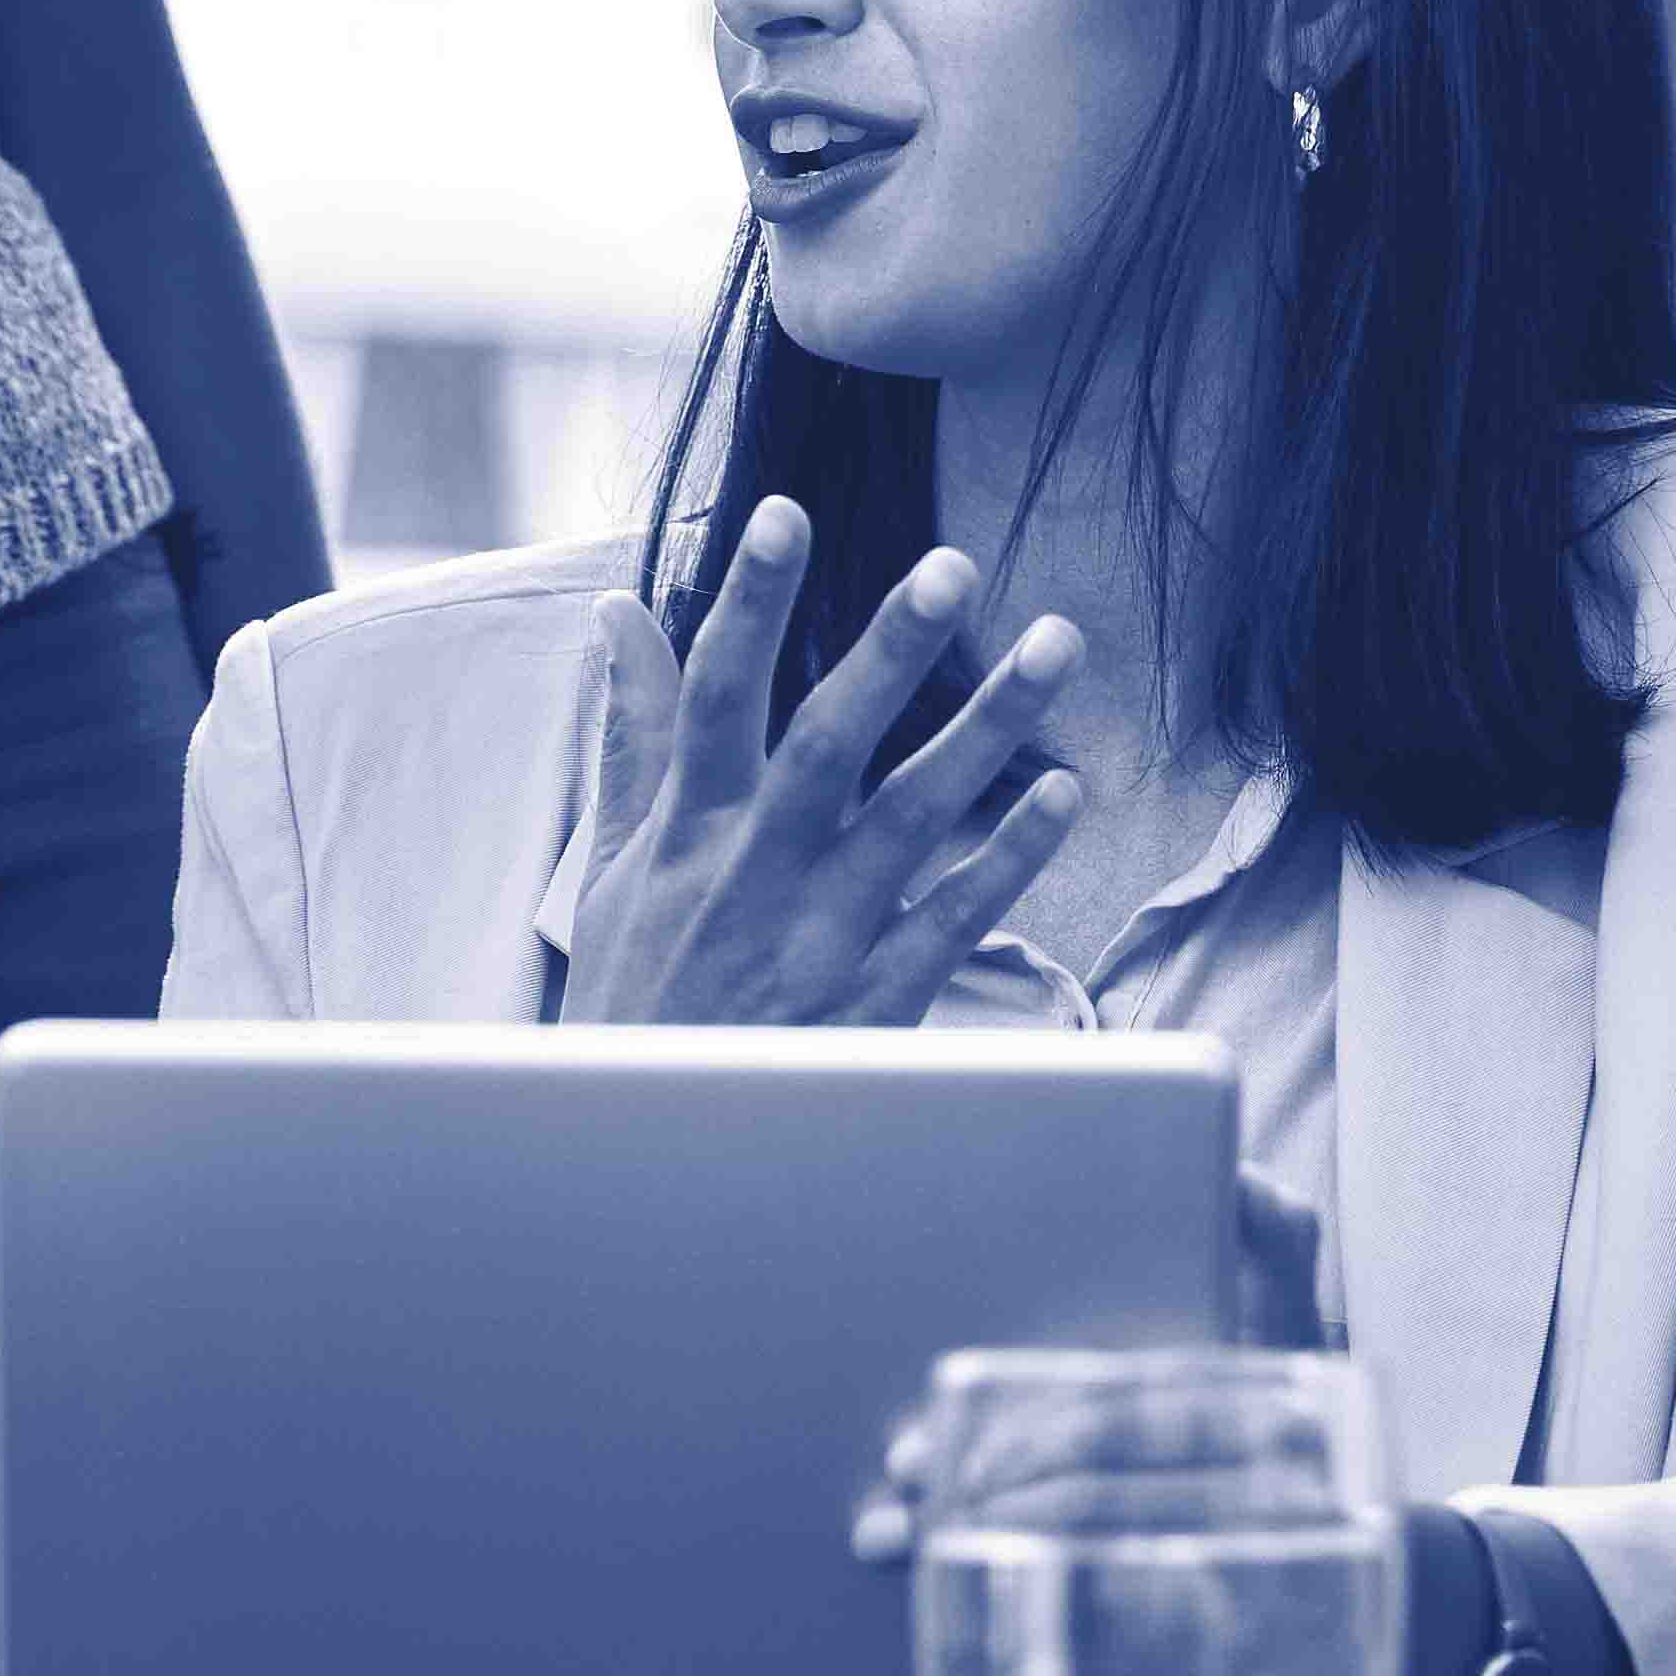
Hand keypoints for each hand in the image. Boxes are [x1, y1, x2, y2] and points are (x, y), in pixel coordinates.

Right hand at [560, 502, 1085, 1028]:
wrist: (650, 1160)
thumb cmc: (635, 998)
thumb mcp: (615, 866)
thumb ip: (633, 736)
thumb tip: (619, 615)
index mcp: (687, 834)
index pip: (712, 697)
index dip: (748, 605)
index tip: (783, 514)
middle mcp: (754, 876)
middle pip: (826, 744)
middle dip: (887, 652)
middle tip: (953, 566)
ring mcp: (821, 940)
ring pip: (914, 817)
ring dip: (987, 726)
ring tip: (1052, 645)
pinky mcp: (878, 1005)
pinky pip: (958, 918)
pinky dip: (1011, 855)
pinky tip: (1061, 791)